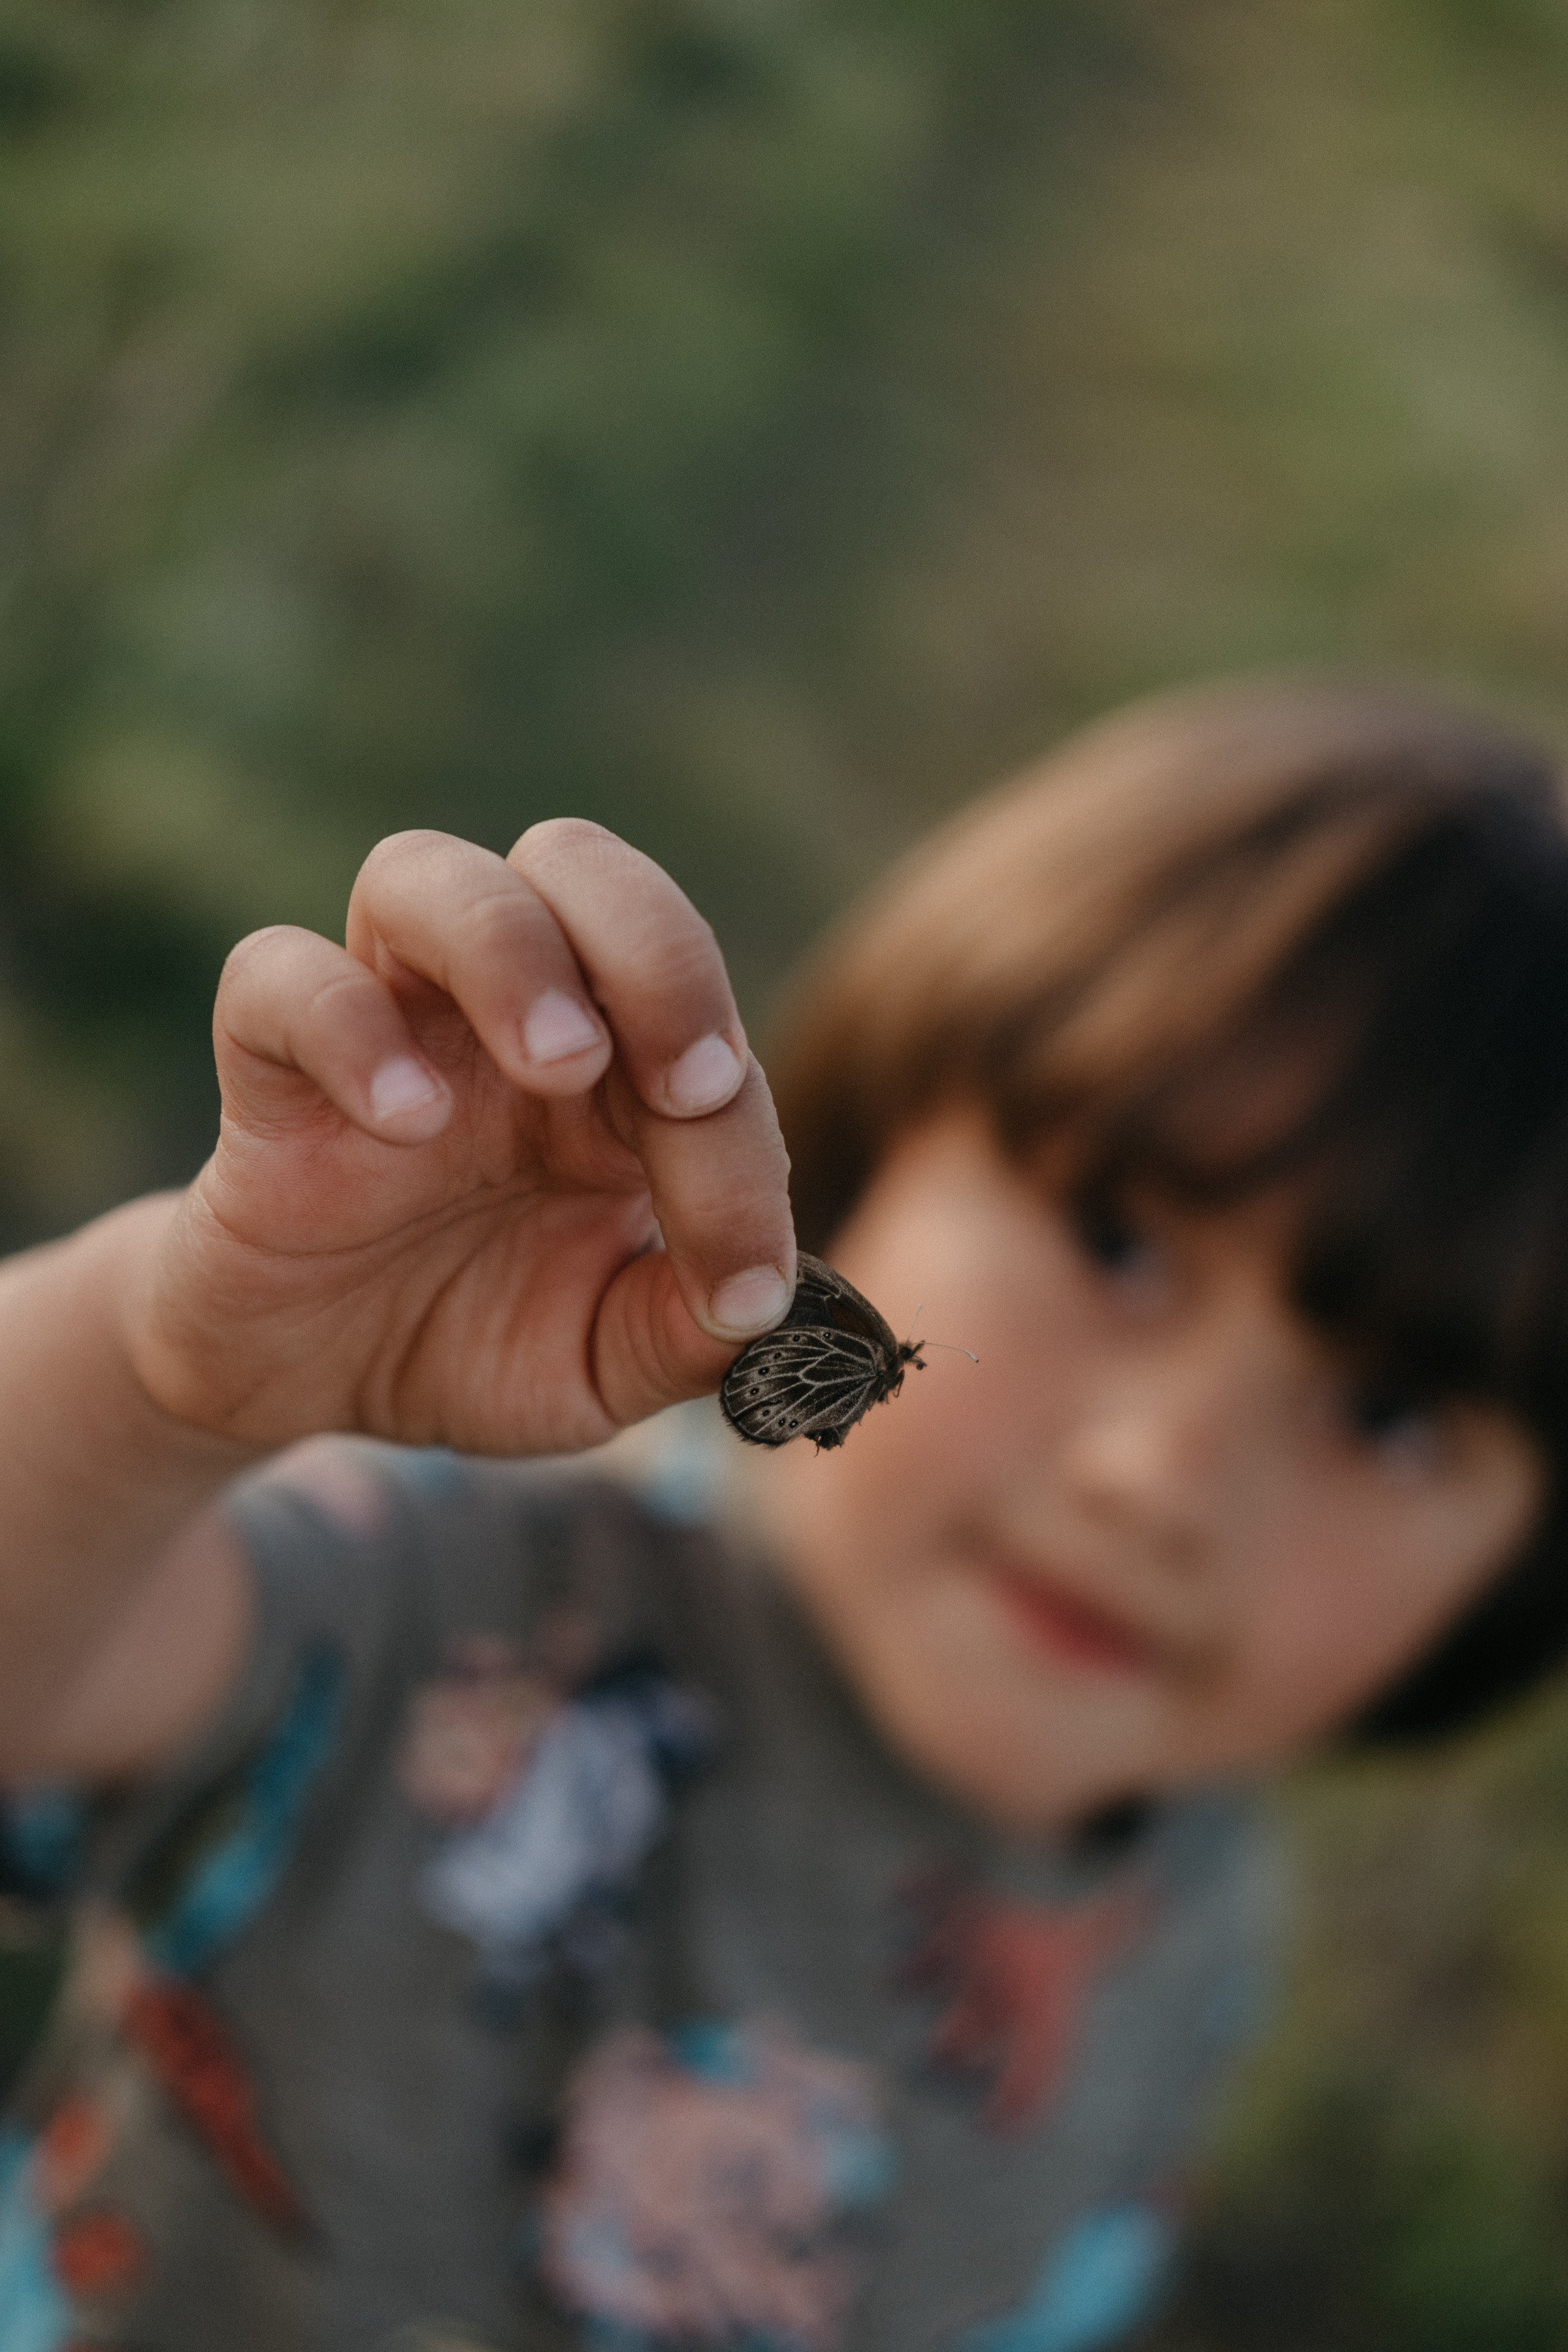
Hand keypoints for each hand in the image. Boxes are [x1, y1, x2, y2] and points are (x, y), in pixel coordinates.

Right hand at [126, 823, 794, 1454]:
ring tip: (559, 1067)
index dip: (742, 1137)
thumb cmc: (470, 1338)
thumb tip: (769, 1312)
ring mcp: (385, 1018)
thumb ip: (683, 1333)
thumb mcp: (600, 1362)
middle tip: (688, 1086)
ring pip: (422, 870)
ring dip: (510, 948)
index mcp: (611, 1061)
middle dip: (657, 950)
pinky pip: (274, 975)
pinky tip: (405, 1121)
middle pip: (578, 862)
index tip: (741, 1282)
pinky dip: (344, 1024)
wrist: (309, 1381)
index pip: (695, 1022)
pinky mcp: (267, 1064)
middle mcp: (500, 1007)